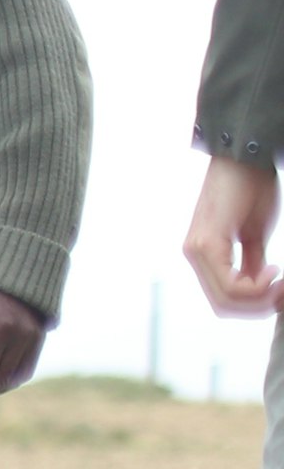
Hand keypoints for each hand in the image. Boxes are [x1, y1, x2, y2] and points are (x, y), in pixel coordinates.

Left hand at [184, 152, 282, 316]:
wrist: (245, 160)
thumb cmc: (251, 190)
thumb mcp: (254, 235)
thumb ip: (251, 264)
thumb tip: (258, 289)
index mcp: (204, 255)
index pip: (224, 299)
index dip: (256, 305)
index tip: (281, 291)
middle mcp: (194, 255)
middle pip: (224, 305)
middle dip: (258, 307)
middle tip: (283, 293)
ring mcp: (196, 250)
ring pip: (225, 299)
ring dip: (259, 299)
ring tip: (279, 282)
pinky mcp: (204, 243)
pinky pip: (228, 284)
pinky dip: (255, 287)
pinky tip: (271, 271)